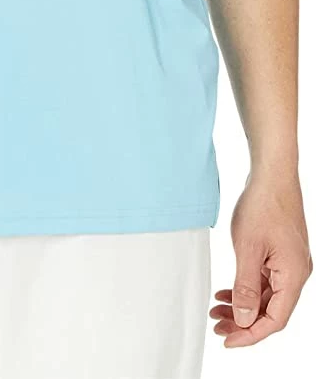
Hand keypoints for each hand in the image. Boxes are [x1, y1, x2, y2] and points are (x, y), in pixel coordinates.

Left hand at [210, 168, 312, 347]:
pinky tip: (228, 290)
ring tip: (217, 309)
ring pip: (267, 296)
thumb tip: (245, 319)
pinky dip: (247, 287)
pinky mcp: (282, 252)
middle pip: (271, 310)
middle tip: (217, 325)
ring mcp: (290, 262)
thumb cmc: (263, 204)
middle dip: (243, 321)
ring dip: (243, 304)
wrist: (272, 173)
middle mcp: (296, 273)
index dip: (250, 334)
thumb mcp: (247, 249)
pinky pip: (266, 280)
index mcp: (293, 276)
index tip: (227, 339)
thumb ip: (246, 287)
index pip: (274, 320)